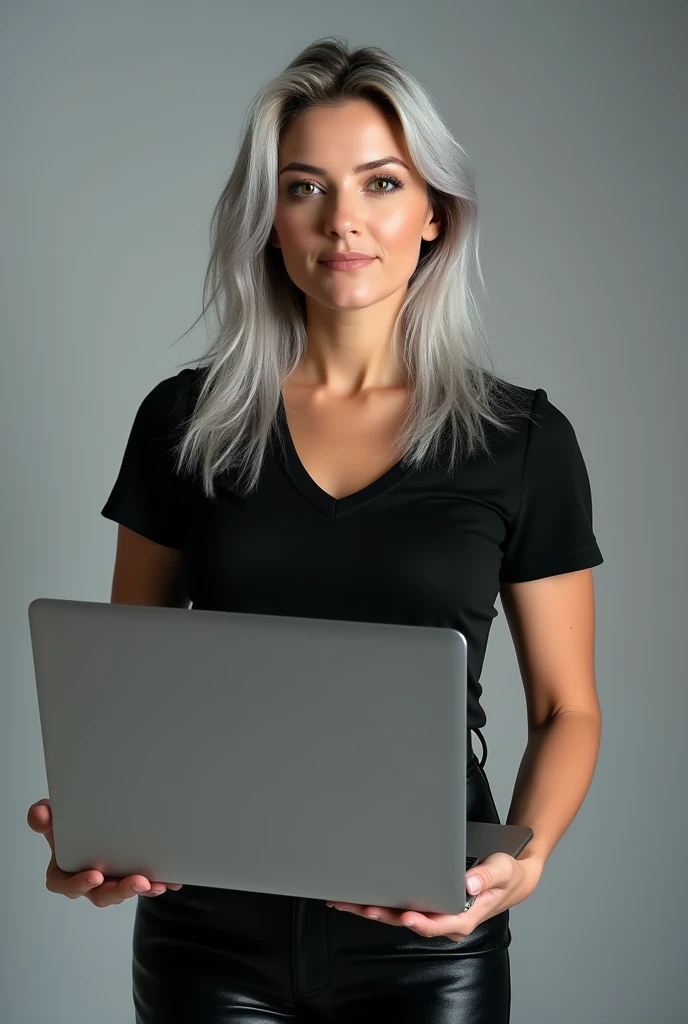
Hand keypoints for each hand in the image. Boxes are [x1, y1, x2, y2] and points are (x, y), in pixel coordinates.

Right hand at [27, 798, 182, 907]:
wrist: (98, 815)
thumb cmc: (72, 822)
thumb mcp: (56, 818)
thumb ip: (45, 817)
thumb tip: (39, 814)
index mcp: (64, 871)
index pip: (66, 884)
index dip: (79, 884)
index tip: (96, 875)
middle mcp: (88, 880)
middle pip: (101, 894)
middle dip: (119, 890)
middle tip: (138, 882)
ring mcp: (111, 880)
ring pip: (124, 891)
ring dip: (141, 889)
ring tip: (156, 883)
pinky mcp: (130, 877)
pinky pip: (145, 885)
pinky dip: (159, 882)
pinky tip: (171, 880)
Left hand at [326, 852, 542, 940]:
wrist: (509, 880)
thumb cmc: (506, 875)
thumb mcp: (503, 870)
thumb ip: (486, 876)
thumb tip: (468, 884)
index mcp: (465, 916)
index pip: (439, 924)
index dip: (421, 922)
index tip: (405, 916)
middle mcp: (446, 920)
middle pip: (410, 921)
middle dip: (383, 914)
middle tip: (360, 906)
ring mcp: (435, 914)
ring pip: (400, 916)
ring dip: (373, 909)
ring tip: (346, 902)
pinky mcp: (427, 905)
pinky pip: (401, 906)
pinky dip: (379, 902)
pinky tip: (358, 898)